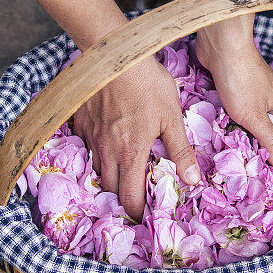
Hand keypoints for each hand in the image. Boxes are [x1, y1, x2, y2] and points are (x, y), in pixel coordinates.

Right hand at [73, 57, 200, 220]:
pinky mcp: (80, 122)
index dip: (136, 211)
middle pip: (109, 188)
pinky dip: (98, 154)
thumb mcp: (172, 117)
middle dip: (122, 198)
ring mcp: (90, 136)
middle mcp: (106, 151)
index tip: (144, 215)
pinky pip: (87, 148)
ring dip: (110, 177)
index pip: (128, 197)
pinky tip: (109, 146)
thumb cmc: (148, 85)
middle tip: (135, 197)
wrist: (115, 57)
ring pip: (97, 169)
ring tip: (124, 175)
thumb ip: (180, 150)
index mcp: (130, 154)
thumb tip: (192, 180)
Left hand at [195, 24, 272, 171]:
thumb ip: (270, 141)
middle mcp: (270, 96)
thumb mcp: (256, 117)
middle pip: (272, 125)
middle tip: (253, 166)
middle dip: (264, 144)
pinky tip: (223, 127)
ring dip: (247, 131)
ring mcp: (253, 89)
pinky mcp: (236, 84)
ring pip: (254, 116)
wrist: (221, 45)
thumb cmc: (240, 80)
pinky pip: (238, 107)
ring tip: (237, 152)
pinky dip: (233, 118)